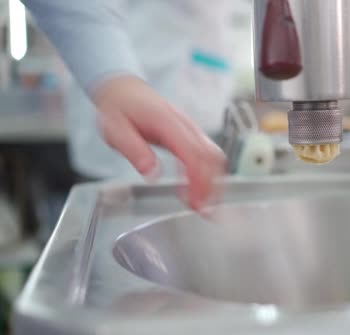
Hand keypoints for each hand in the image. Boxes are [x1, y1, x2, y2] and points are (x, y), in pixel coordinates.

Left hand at [92, 75, 225, 209]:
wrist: (123, 89)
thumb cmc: (119, 109)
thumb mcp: (116, 130)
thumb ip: (135, 151)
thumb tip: (153, 174)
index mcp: (167, 123)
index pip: (192, 153)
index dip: (197, 180)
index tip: (195, 201)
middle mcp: (185, 125)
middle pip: (210, 156)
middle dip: (211, 186)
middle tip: (204, 211)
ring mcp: (191, 128)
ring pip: (214, 155)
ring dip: (214, 181)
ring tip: (206, 205)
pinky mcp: (191, 134)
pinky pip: (208, 153)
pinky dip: (210, 173)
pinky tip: (202, 190)